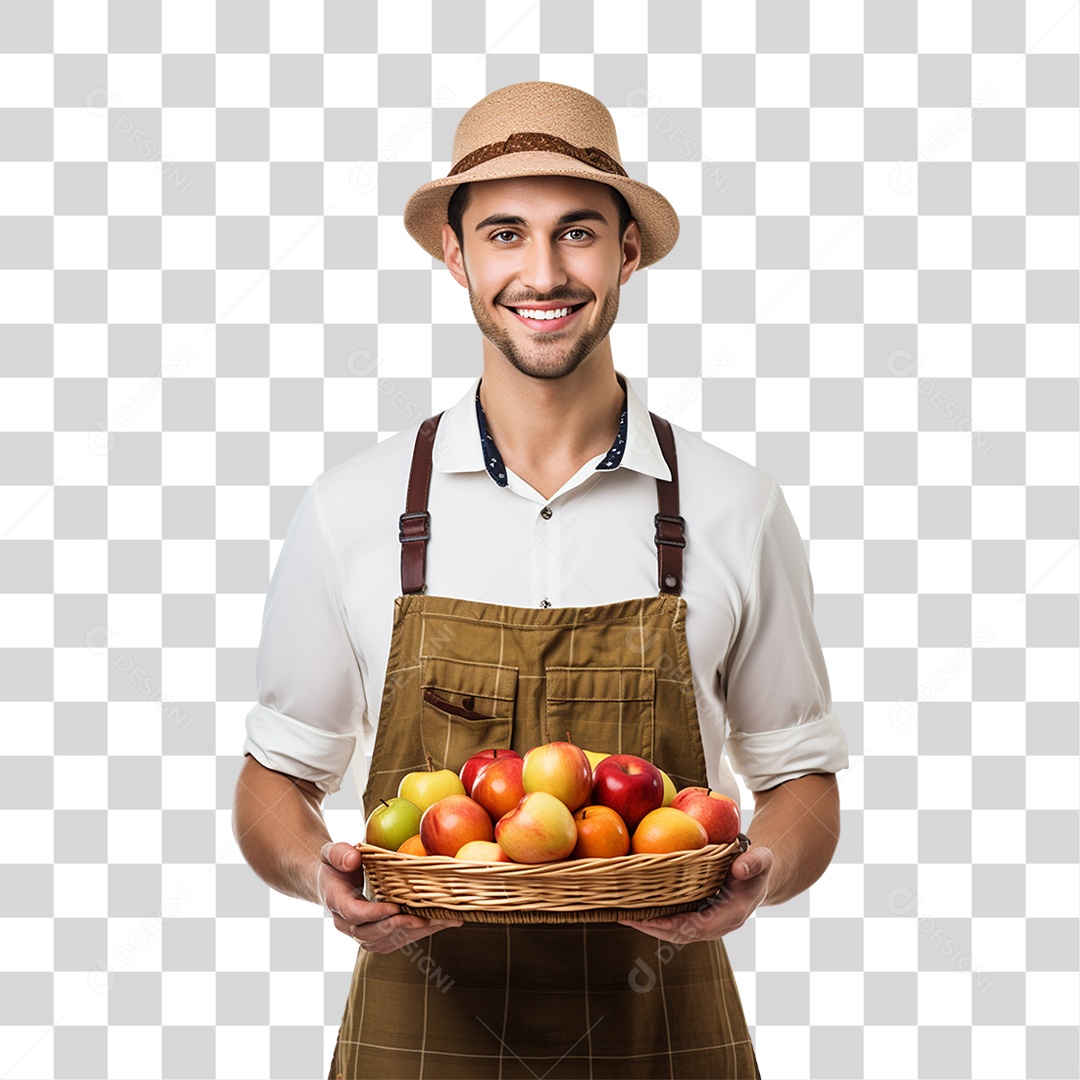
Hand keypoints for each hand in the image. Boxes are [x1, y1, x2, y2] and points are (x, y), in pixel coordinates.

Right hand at [319, 841, 461, 953]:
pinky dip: (418, 934)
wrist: (332, 880)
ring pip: (386, 942)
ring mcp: (361, 932)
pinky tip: (440, 923)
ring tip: (440, 922)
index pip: (354, 914)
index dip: (374, 914)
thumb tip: (354, 859)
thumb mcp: (332, 852)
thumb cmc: (335, 864)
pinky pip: (396, 940)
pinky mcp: (376, 935)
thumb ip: (340, 854)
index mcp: (337, 902)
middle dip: (398, 928)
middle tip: (422, 919)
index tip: (395, 907)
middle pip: (370, 934)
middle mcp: (347, 923)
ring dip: (413, 934)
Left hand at [618, 846, 772, 943]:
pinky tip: (635, 906)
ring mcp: (705, 922)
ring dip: (649, 925)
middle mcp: (716, 924)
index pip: (700, 927)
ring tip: (623, 914)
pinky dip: (655, 916)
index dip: (676, 925)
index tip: (653, 919)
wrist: (757, 876)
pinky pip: (674, 920)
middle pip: (680, 935)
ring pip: (674, 931)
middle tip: (626, 918)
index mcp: (731, 915)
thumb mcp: (763, 860)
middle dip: (653, 929)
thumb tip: (740, 867)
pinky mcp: (697, 914)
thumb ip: (755, 863)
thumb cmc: (758, 867)